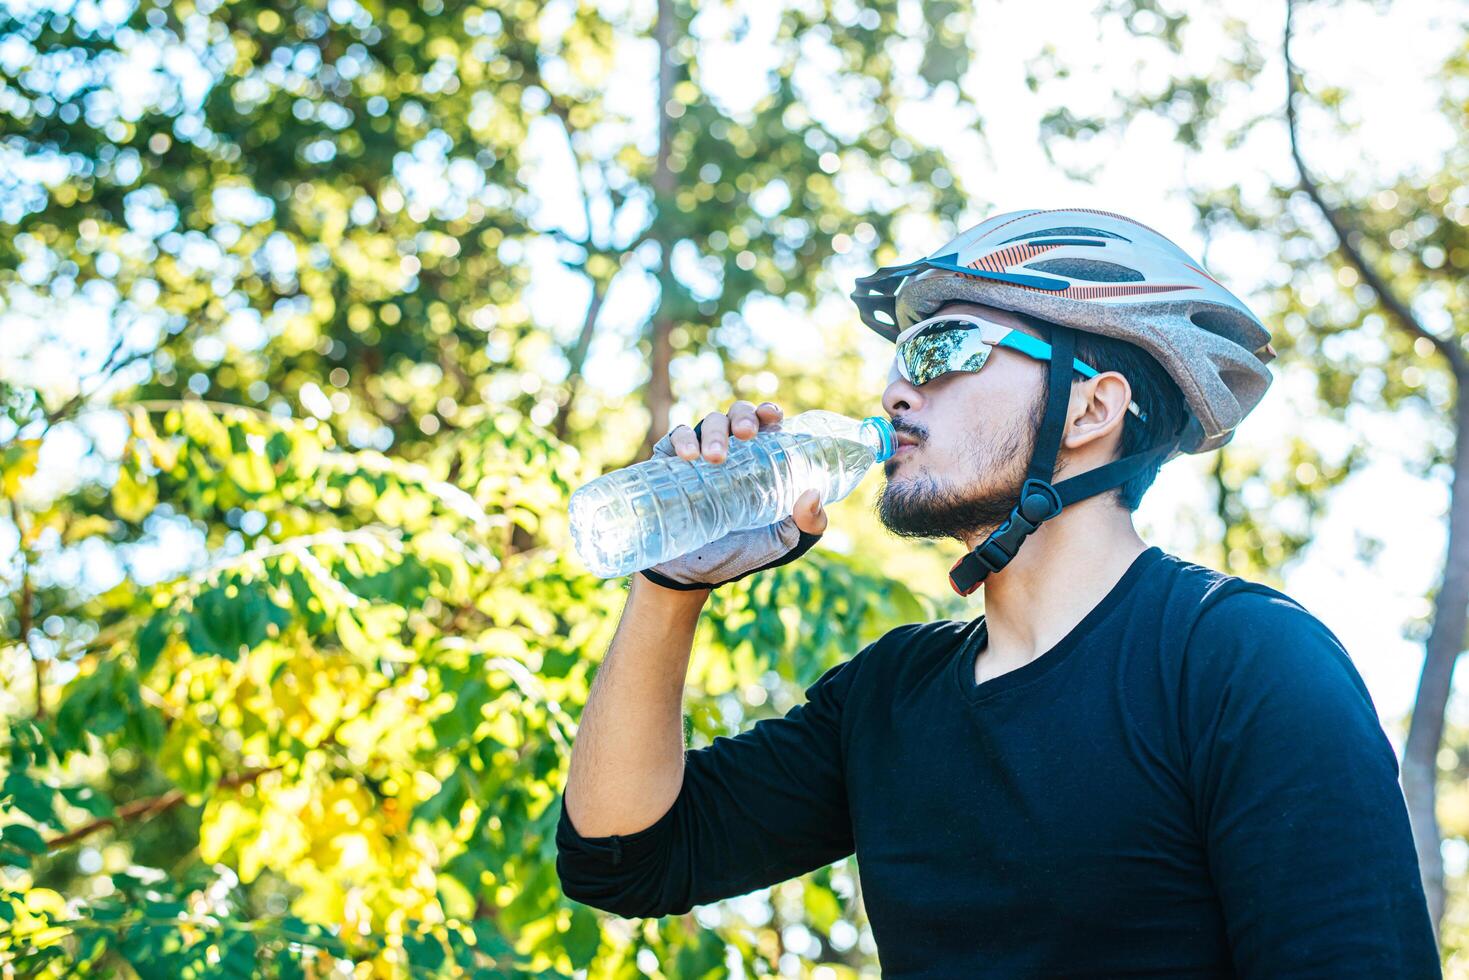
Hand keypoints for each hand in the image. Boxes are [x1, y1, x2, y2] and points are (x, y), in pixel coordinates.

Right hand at [639, 400, 827, 590]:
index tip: (772, 417)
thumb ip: (810, 524)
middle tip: (745, 435)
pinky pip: (675, 438)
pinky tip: (688, 456)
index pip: (766, 423)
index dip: (768, 412)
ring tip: (715, 457)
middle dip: (742, 417)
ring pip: (708, 423)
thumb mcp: (786, 541)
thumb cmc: (744, 552)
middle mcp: (732, 450)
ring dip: (714, 432)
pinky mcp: (671, 464)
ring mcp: (700, 455)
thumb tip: (812, 494)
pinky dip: (682, 440)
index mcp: (761, 458)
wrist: (694, 575)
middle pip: (737, 415)